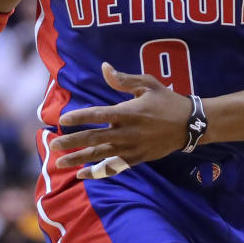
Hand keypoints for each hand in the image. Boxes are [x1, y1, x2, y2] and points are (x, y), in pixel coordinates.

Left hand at [50, 62, 191, 179]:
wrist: (189, 125)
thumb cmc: (167, 100)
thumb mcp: (148, 84)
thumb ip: (124, 79)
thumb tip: (104, 67)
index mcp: (128, 112)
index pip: (98, 115)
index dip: (79, 117)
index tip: (63, 120)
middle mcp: (127, 132)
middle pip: (94, 138)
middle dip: (72, 141)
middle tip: (54, 144)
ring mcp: (131, 148)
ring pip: (100, 155)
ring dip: (79, 159)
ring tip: (60, 162)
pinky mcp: (136, 159)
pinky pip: (113, 168)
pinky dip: (97, 172)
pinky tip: (83, 175)